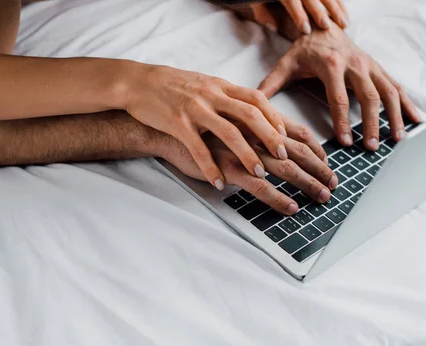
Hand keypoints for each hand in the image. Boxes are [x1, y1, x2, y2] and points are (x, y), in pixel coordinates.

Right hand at [124, 62, 288, 189]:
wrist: (138, 82)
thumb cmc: (176, 88)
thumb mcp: (206, 86)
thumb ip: (229, 99)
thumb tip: (256, 114)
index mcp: (221, 87)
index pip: (257, 100)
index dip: (274, 119)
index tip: (286, 138)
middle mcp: (212, 95)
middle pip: (250, 114)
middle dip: (270, 137)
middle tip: (284, 157)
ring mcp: (195, 109)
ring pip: (228, 132)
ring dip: (247, 154)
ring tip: (260, 175)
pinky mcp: (177, 123)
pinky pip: (197, 148)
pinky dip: (210, 168)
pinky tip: (219, 184)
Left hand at [251, 0, 348, 33]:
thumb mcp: (259, 4)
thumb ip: (265, 13)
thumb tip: (272, 25)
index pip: (292, 1)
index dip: (298, 15)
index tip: (306, 30)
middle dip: (319, 11)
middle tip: (326, 27)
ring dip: (336, 8)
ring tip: (344, 24)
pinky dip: (340, 4)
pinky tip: (345, 16)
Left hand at [258, 25, 420, 150]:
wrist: (325, 25)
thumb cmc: (304, 50)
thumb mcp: (285, 65)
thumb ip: (270, 86)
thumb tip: (254, 110)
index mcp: (330, 65)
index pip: (337, 97)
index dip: (342, 120)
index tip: (345, 142)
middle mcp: (355, 64)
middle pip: (368, 96)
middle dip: (371, 123)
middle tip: (371, 147)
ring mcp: (370, 66)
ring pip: (388, 92)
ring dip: (394, 116)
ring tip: (397, 139)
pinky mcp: (379, 69)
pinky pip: (397, 87)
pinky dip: (408, 104)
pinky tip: (416, 121)